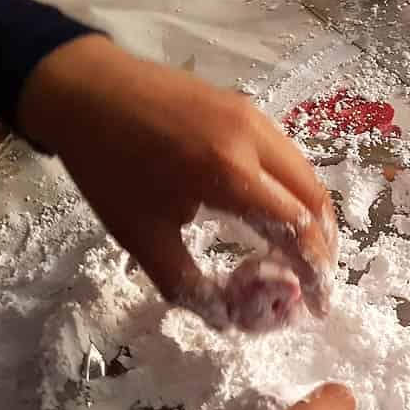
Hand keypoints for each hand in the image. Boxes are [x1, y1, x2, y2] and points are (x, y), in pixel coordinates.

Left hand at [16, 35, 338, 328]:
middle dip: (324, 244)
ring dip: (313, 214)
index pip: (297, 227)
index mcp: (230, 175)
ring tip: (304, 248)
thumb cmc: (109, 167)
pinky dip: (296, 187)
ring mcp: (254, 117)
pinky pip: (287, 153)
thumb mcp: (142, 237)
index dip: (314, 270)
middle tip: (316, 280)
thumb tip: (228, 319)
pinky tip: (280, 207)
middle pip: (314, 198)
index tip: (318, 304)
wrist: (85, 90)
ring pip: (305, 172)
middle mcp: (254, 141)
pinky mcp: (246, 106)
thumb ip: (190, 285)